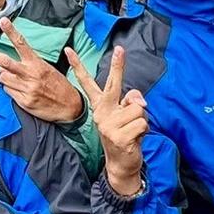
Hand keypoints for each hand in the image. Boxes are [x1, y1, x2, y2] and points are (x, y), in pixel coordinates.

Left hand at [0, 17, 83, 123]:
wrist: (70, 106)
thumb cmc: (58, 86)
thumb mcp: (46, 70)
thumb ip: (25, 66)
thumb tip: (3, 67)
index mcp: (37, 64)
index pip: (21, 44)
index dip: (11, 32)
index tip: (3, 21)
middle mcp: (30, 74)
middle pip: (4, 61)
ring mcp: (26, 88)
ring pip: (3, 79)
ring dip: (5, 78)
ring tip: (19, 81)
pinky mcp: (24, 101)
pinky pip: (8, 92)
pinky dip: (11, 91)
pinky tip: (23, 92)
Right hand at [65, 45, 147, 194]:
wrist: (121, 164)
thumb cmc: (125, 135)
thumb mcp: (126, 116)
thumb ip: (131, 102)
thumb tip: (139, 101)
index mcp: (100, 106)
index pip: (87, 84)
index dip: (77, 66)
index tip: (69, 50)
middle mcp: (101, 113)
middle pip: (112, 85)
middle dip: (117, 66)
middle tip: (119, 49)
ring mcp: (108, 125)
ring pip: (138, 108)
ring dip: (142, 120)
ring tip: (133, 130)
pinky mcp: (118, 136)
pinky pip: (142, 123)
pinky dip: (144, 131)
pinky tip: (135, 139)